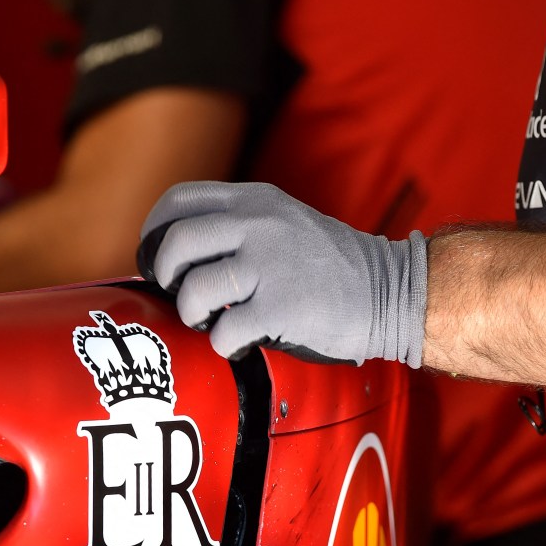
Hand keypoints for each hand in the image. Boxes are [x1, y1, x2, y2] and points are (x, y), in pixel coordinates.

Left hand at [137, 181, 427, 366]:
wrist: (391, 291)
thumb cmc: (328, 266)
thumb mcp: (282, 221)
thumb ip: (235, 225)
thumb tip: (174, 252)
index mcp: (254, 200)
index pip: (179, 201)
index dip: (154, 233)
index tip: (157, 260)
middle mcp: (258, 225)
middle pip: (176, 243)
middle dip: (165, 276)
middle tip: (180, 294)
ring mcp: (270, 265)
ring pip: (194, 290)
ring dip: (192, 315)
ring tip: (210, 322)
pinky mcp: (282, 307)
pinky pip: (223, 331)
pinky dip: (223, 344)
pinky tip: (240, 342)